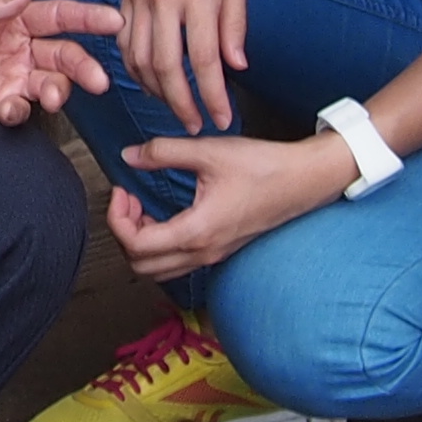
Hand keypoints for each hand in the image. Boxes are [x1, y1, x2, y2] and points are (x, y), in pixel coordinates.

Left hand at [0, 0, 115, 130]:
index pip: (55, 16)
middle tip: (99, 79)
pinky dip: (23, 110)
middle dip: (85, 65)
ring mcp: (11, 81)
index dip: (86, 18)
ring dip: (61, 90)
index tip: (113, 21)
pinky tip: (10, 109)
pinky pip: (23, 110)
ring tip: (55, 97)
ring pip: (52, 84)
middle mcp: (18, 51)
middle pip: (64, 55)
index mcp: (10, 23)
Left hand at [104, 132, 355, 281]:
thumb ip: (163, 152)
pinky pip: (177, 264)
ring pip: (158, 269)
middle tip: (129, 199)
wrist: (304, 181)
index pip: (136, 245)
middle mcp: (203, 252)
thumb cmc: (264, 167)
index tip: (122, 190)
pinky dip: (160, 246)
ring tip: (143, 208)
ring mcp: (212, 256)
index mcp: (196, 231)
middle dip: (124, 233)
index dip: (117, 218)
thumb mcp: (209, 151)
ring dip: (141, 243)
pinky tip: (164, 216)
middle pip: (141, 265)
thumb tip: (129, 155)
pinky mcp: (220, 251)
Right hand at [121, 0, 249, 132]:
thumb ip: (235, 21)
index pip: (205, 61)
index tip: (223, 119)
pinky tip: (149, 79)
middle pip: (167, 69)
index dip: (214, 97)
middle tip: (196, 126)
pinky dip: (134, 66)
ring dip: (156, 91)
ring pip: (139, 59)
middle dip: (182, 105)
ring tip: (175, 107)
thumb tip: (237, 65)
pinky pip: (124, 40)